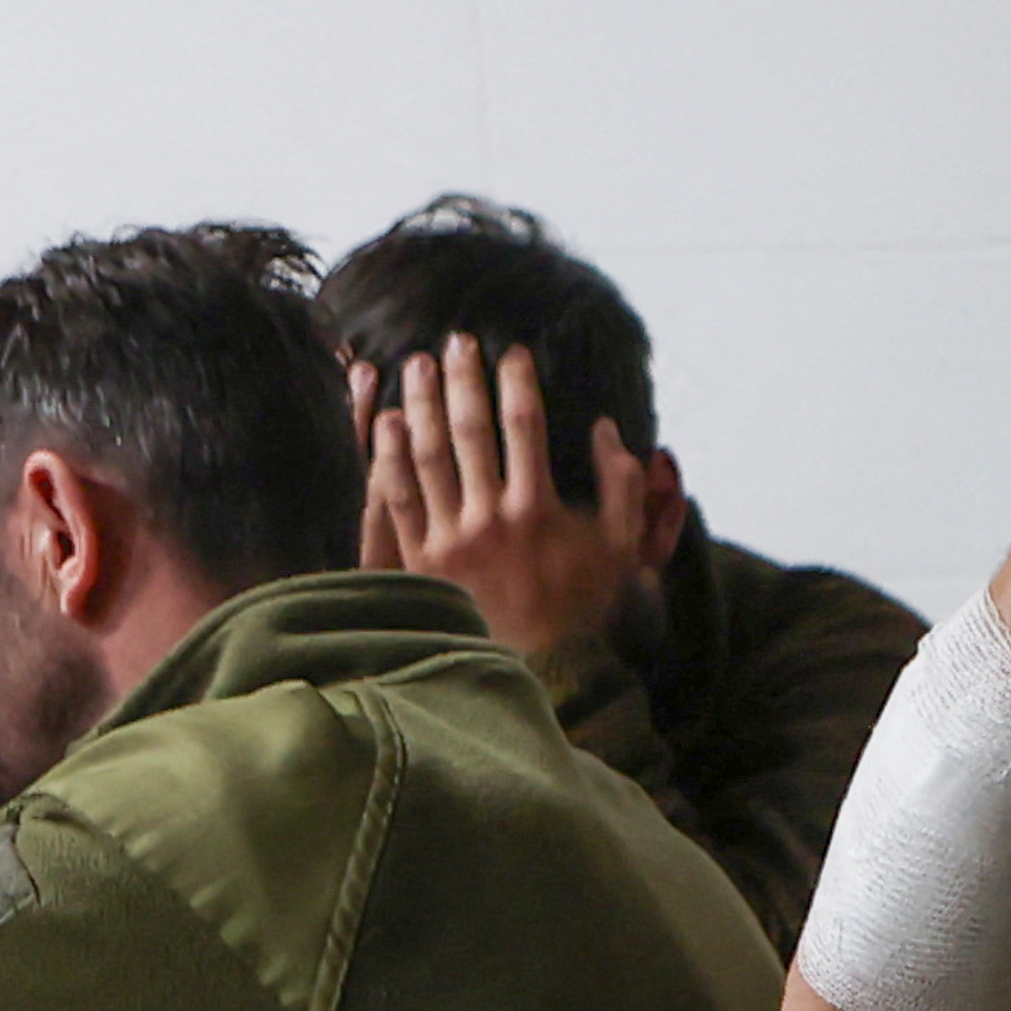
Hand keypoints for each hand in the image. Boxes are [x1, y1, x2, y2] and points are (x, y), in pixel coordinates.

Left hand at [366, 337, 675, 664]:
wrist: (540, 669)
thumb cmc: (583, 606)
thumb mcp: (622, 549)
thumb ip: (623, 487)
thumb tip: (607, 430)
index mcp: (538, 510)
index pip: (525, 427)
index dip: (516, 382)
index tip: (510, 351)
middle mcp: (491, 519)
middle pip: (470, 430)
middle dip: (463, 379)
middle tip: (455, 342)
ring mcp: (451, 538)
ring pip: (427, 456)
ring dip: (421, 404)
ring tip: (416, 367)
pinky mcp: (421, 558)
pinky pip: (398, 497)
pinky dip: (390, 456)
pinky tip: (388, 423)